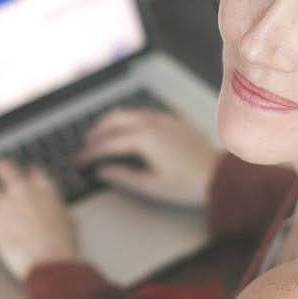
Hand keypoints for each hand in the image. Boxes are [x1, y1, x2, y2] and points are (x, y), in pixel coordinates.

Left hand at [0, 158, 78, 281]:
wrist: (50, 264)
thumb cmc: (62, 246)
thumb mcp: (68, 222)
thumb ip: (57, 210)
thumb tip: (56, 212)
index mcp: (44, 189)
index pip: (32, 171)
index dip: (29, 176)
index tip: (28, 180)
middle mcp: (23, 192)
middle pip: (5, 167)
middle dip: (3, 171)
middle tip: (2, 175)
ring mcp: (5, 205)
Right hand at [73, 108, 221, 207]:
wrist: (219, 176)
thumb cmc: (187, 184)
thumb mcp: (151, 186)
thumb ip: (122, 176)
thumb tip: (102, 171)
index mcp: (143, 138)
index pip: (107, 143)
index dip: (90, 152)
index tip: (78, 161)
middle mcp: (151, 122)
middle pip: (114, 119)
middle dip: (96, 131)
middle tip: (86, 145)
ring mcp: (163, 118)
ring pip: (129, 112)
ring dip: (111, 122)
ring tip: (102, 135)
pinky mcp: (173, 119)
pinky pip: (144, 113)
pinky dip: (129, 118)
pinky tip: (128, 128)